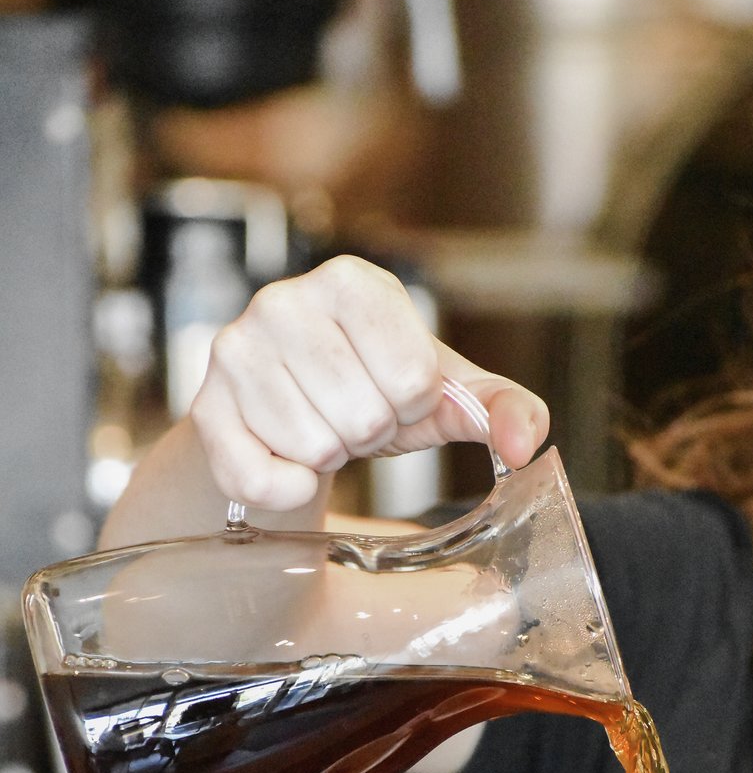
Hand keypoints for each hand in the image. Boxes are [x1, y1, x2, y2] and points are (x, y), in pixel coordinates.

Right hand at [190, 254, 548, 512]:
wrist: (289, 415)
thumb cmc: (372, 392)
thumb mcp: (445, 394)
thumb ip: (502, 408)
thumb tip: (526, 442)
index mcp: (353, 283)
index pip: (413, 378)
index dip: (414, 405)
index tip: (395, 393)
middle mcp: (283, 301)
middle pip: (364, 416)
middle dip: (371, 434)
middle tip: (353, 416)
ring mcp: (236, 352)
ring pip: (315, 448)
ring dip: (329, 456)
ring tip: (320, 427)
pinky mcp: (206, 409)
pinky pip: (260, 477)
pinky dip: (286, 489)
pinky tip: (287, 464)